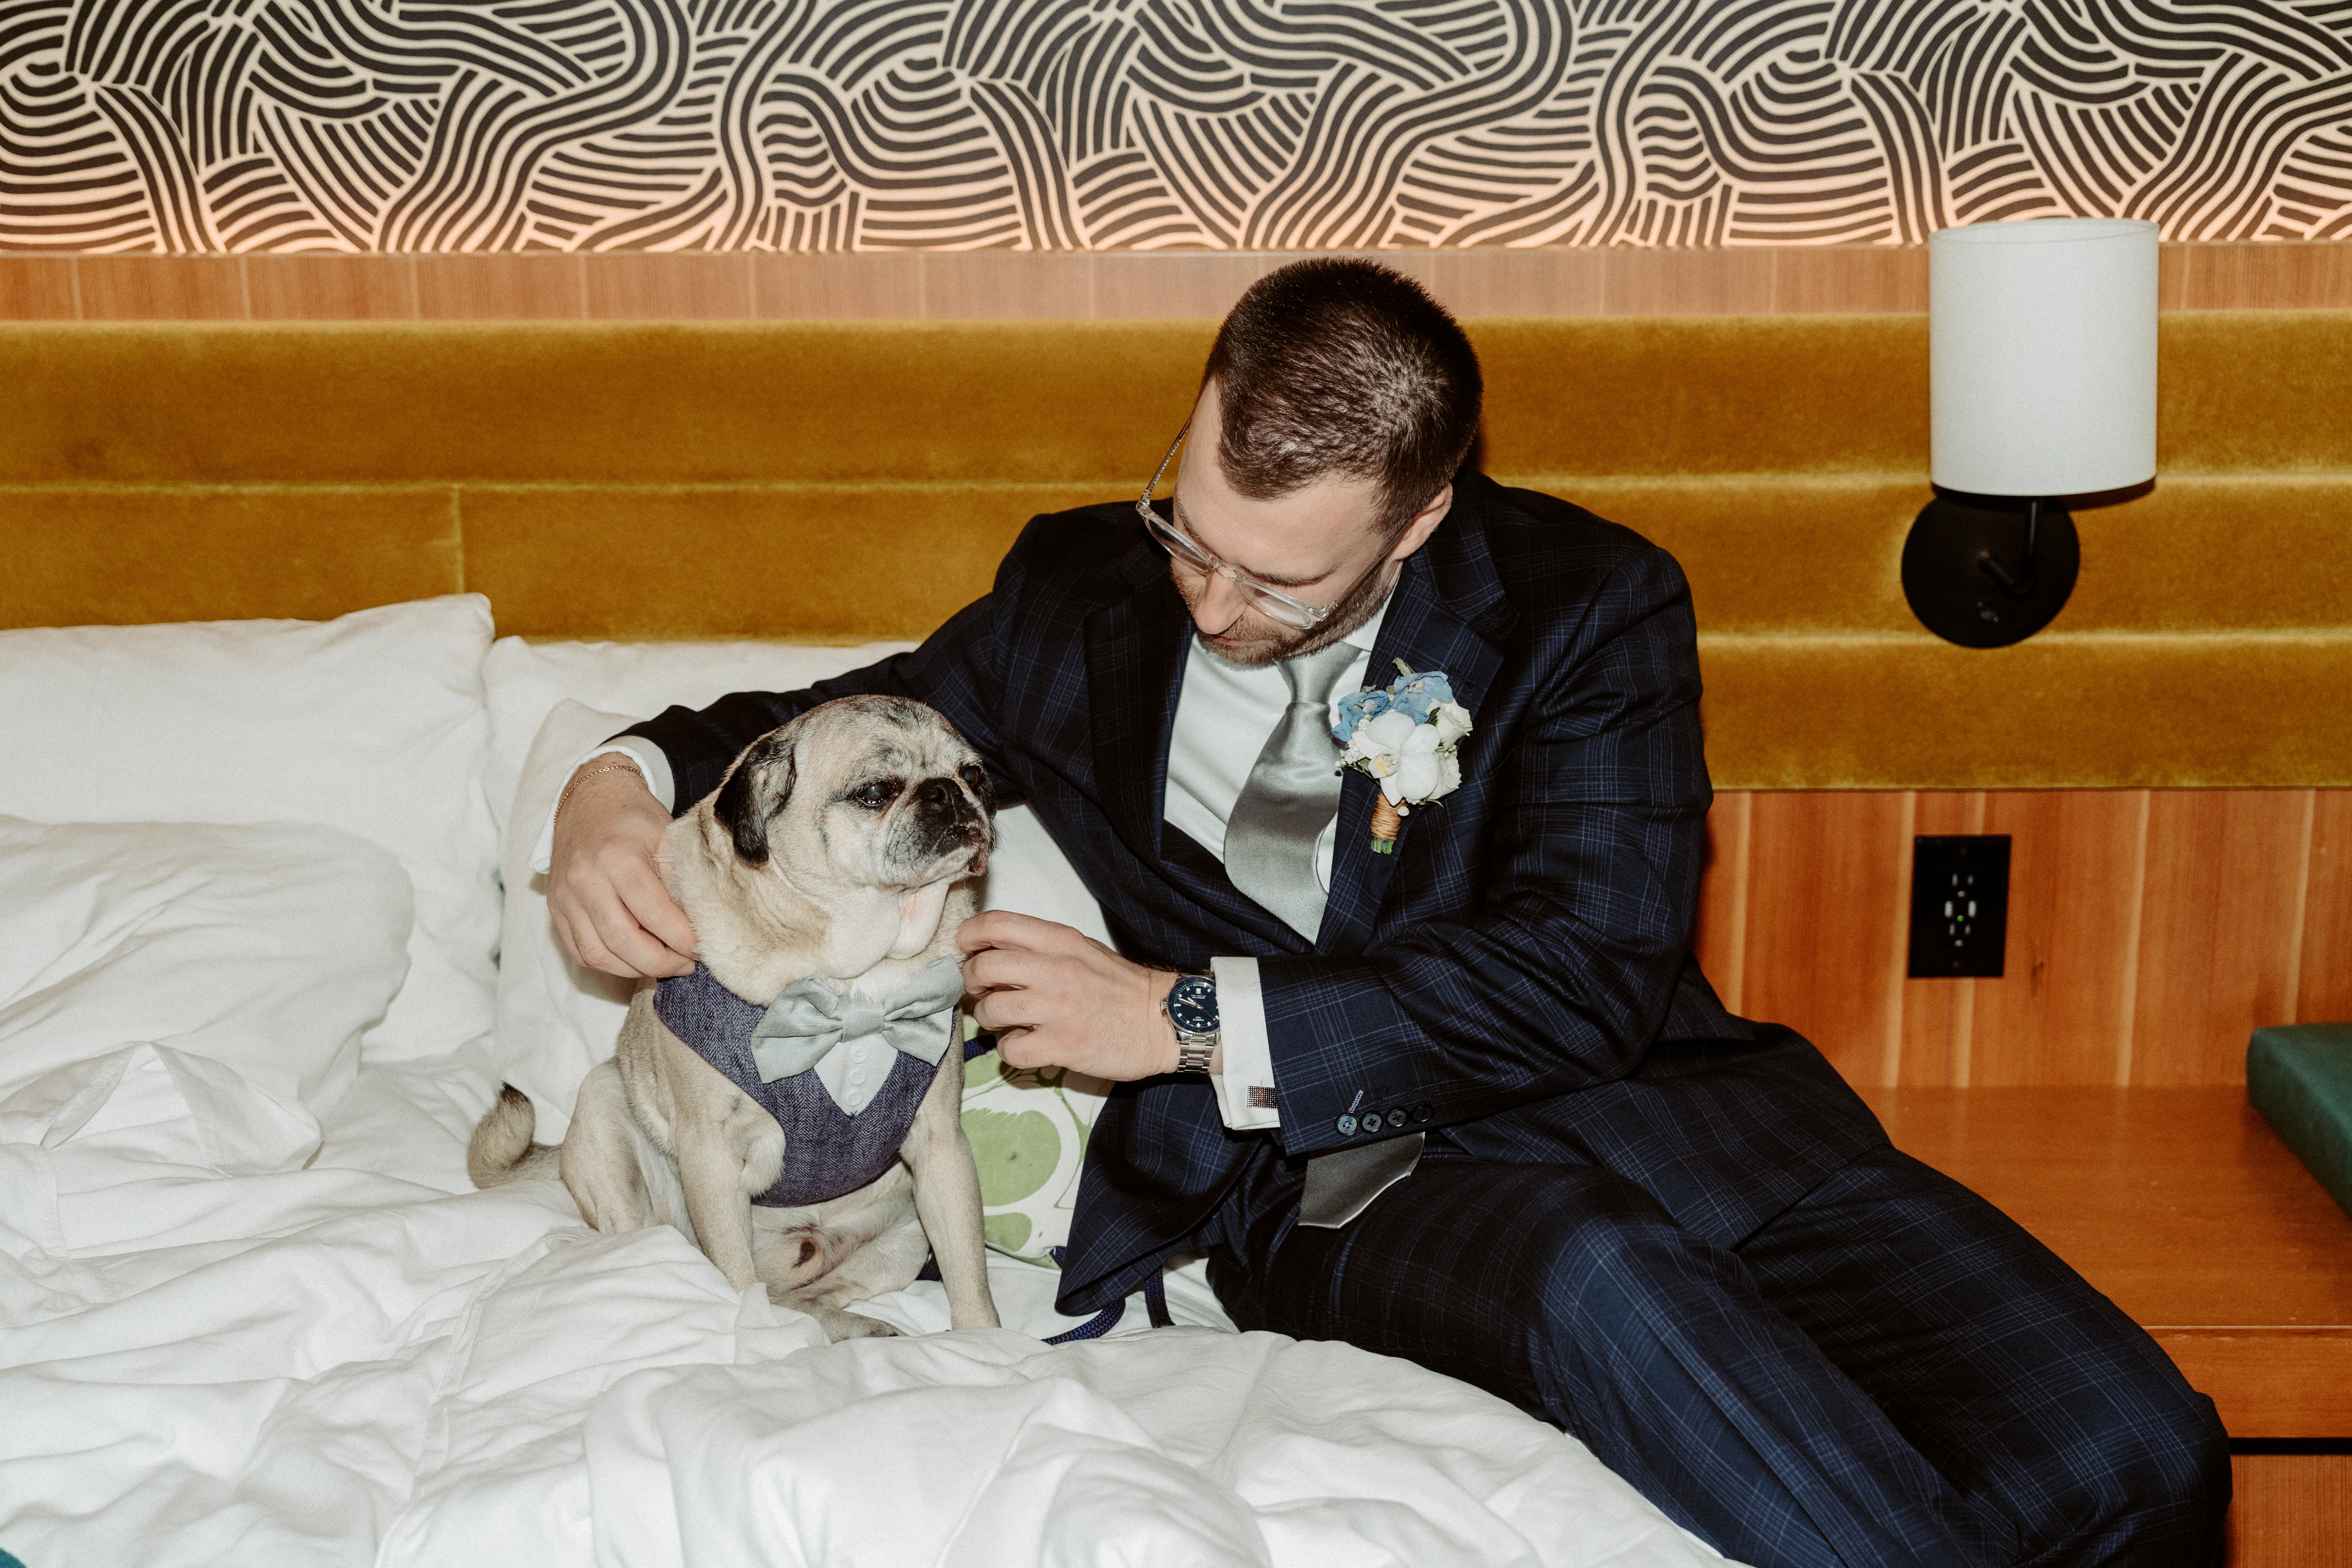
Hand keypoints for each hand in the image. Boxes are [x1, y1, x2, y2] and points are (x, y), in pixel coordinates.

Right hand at [548, 760, 697, 979]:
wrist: (590, 799)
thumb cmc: (634, 817)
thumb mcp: (667, 835)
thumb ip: (680, 878)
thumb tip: (700, 923)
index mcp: (617, 857)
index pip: (654, 913)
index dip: (682, 939)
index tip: (703, 948)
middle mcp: (585, 879)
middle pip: (623, 941)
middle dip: (661, 962)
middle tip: (686, 964)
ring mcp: (566, 896)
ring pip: (598, 954)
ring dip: (635, 969)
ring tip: (663, 965)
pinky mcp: (556, 907)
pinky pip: (580, 952)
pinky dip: (609, 964)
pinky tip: (634, 960)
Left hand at [957, 910, 1181, 1080]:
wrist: (1165, 1020)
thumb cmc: (1120, 987)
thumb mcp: (1082, 950)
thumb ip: (1040, 947)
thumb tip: (991, 952)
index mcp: (1060, 941)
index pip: (996, 924)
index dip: (969, 936)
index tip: (965, 950)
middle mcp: (1056, 970)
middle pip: (983, 967)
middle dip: (972, 983)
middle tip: (983, 992)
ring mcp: (1058, 1009)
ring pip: (990, 1011)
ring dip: (989, 1019)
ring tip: (1007, 1021)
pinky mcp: (1063, 1045)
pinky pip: (1010, 1049)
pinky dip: (1010, 1050)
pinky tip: (1027, 1044)